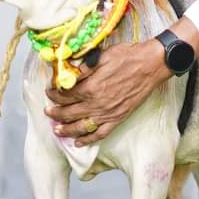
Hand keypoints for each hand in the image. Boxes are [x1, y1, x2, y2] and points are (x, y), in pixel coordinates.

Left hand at [44, 38, 169, 145]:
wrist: (151, 65)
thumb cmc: (127, 56)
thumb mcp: (102, 56)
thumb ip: (83, 67)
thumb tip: (66, 74)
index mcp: (90, 87)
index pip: (65, 95)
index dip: (54, 94)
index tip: (49, 92)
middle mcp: (96, 103)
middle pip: (69, 112)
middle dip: (55, 113)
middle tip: (48, 112)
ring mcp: (107, 113)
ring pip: (81, 126)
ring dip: (66, 129)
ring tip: (57, 130)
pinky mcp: (118, 118)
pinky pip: (100, 133)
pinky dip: (88, 140)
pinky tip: (79, 142)